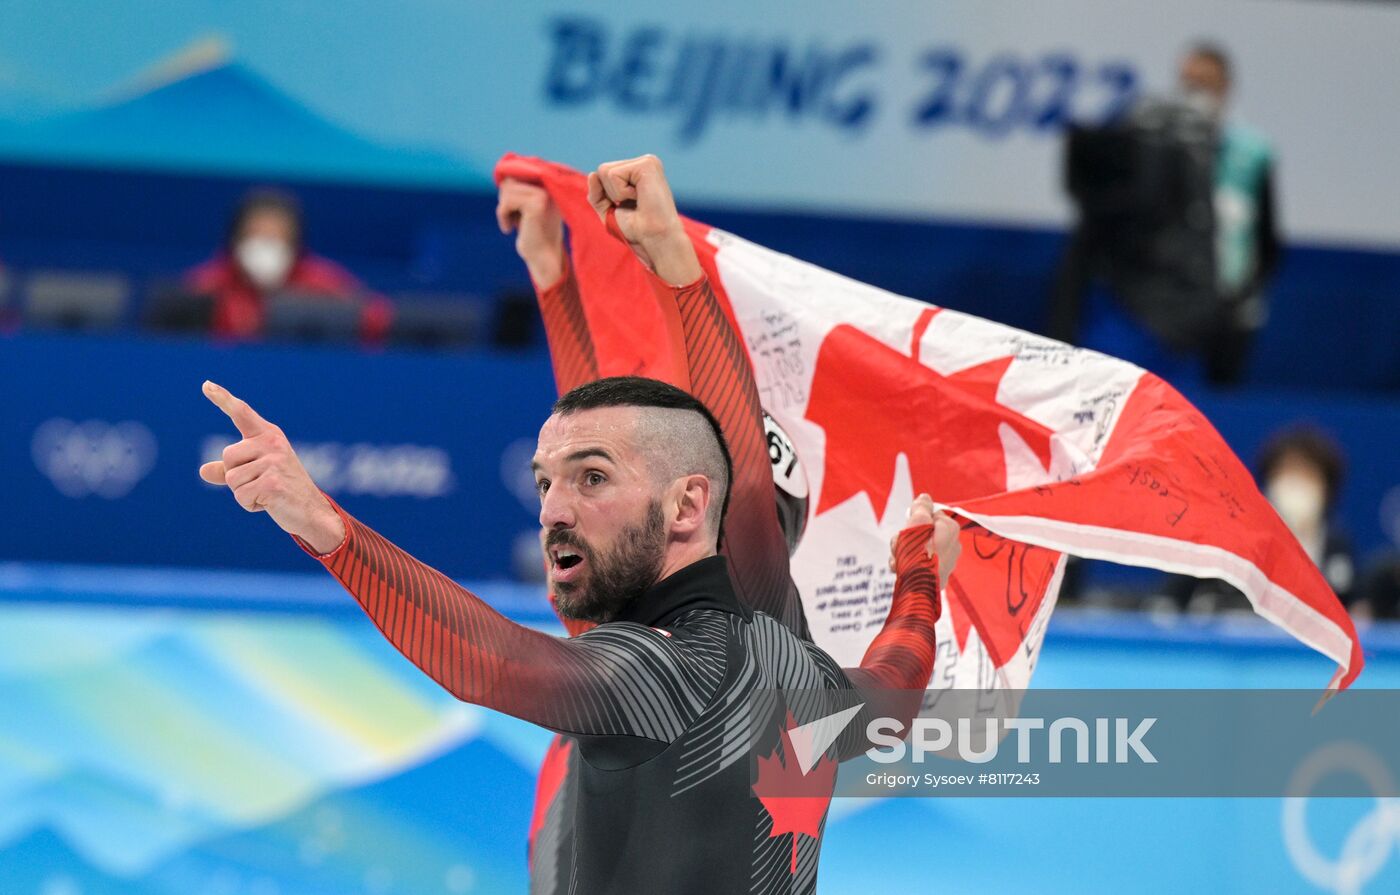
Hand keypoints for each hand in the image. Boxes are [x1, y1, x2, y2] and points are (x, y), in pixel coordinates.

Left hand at [198, 381, 345, 554]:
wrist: (312, 512)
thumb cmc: (284, 491)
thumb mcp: (257, 475)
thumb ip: (230, 470)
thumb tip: (204, 470)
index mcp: (268, 436)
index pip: (241, 413)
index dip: (222, 398)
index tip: (206, 385)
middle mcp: (272, 443)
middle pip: (227, 456)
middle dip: (235, 476)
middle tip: (260, 484)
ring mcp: (273, 462)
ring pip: (232, 479)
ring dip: (243, 493)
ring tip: (266, 494)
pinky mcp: (272, 482)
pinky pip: (241, 495)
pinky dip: (249, 505)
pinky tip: (268, 503)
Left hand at [497, 178, 565, 287]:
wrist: (543, 258)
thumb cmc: (532, 235)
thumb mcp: (525, 209)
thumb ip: (520, 192)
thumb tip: (503, 177)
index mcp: (549, 187)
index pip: (520, 173)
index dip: (508, 191)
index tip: (510, 211)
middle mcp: (549, 188)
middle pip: (510, 181)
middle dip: (505, 200)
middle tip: (511, 218)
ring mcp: (544, 195)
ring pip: (507, 190)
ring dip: (503, 209)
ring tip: (511, 224)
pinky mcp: (537, 204)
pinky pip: (507, 202)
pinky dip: (502, 216)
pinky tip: (509, 229)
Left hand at [586, 154, 702, 285]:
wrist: (654, 240)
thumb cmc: (637, 230)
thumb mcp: (609, 211)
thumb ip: (597, 194)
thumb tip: (592, 174)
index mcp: (638, 171)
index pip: (603, 174)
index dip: (608, 196)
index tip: (629, 207)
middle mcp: (644, 162)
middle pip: (602, 170)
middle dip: (610, 194)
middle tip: (633, 206)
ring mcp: (647, 162)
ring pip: (605, 171)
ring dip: (616, 194)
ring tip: (637, 202)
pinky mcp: (647, 164)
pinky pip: (613, 175)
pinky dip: (621, 193)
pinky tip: (640, 198)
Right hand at [890, 493, 960, 581]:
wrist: (918, 591)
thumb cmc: (917, 554)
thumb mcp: (917, 523)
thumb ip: (921, 508)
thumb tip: (925, 497)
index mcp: (950, 530)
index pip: (931, 515)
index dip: (915, 519)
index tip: (907, 527)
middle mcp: (952, 545)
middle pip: (922, 533)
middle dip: (905, 538)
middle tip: (899, 545)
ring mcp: (945, 563)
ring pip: (918, 549)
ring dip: (903, 552)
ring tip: (898, 561)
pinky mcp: (937, 578)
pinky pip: (920, 565)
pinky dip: (908, 566)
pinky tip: (900, 570)